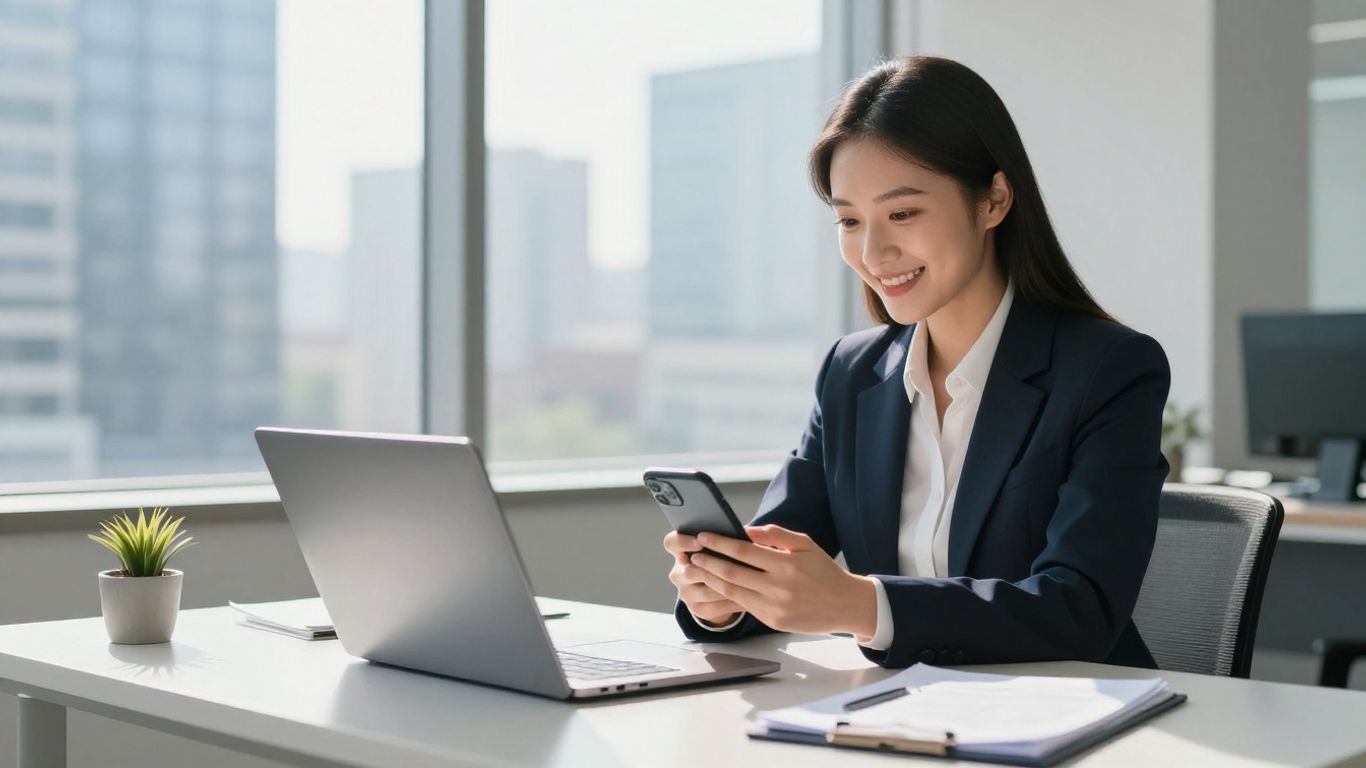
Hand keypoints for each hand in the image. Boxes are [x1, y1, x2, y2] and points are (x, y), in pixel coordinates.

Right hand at [663, 530, 743, 626]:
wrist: (716, 590)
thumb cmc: (721, 558)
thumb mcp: (718, 546)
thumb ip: (725, 538)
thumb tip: (744, 534)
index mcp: (679, 551)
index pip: (671, 543)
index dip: (683, 542)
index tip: (699, 541)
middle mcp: (678, 573)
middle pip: (689, 571)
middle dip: (711, 569)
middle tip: (730, 565)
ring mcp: (685, 593)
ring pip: (705, 591)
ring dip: (727, 586)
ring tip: (747, 582)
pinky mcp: (696, 609)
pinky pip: (715, 607)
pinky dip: (732, 602)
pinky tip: (749, 598)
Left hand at [688, 525, 877, 639]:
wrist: (845, 605)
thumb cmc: (824, 571)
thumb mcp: (805, 544)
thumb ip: (775, 535)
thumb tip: (745, 530)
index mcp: (786, 564)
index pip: (743, 551)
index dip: (719, 543)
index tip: (704, 536)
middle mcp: (778, 587)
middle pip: (732, 573)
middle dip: (708, 562)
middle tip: (693, 554)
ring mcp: (775, 607)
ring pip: (733, 592)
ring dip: (712, 579)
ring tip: (699, 569)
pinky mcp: (773, 621)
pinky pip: (745, 606)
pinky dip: (728, 594)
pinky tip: (718, 585)